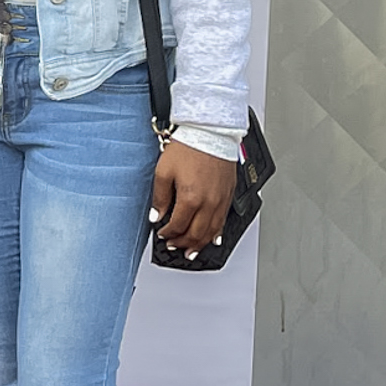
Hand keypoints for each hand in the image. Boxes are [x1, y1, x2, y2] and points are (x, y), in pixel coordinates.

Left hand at [150, 139, 235, 257]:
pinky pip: (223, 221)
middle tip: (174, 247)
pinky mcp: (228, 196)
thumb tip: (156, 216)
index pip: (178, 225)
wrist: (210, 134)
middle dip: (183, 243)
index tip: (162, 234)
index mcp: (191, 198)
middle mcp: (209, 203)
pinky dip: (217, 234)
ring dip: (200, 244)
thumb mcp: (163, 171)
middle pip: (197, 234)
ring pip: (212, 232)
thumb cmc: (187, 148)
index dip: (168, 233)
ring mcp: (221, 201)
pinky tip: (213, 239)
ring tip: (191, 251)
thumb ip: (160, 197)